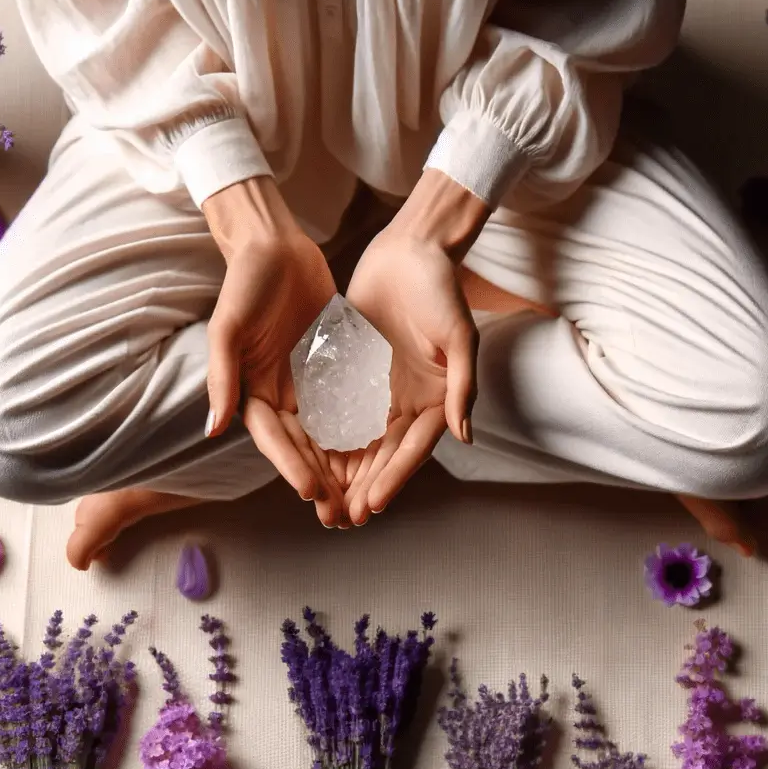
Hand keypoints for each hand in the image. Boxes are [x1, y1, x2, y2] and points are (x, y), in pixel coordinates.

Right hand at [202, 177, 350, 524]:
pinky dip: (364, 431)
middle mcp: (280, 396)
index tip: (313, 493)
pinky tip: (386, 453)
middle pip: (302, 449)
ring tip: (366, 499)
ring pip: (329, 436)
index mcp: (251, 392)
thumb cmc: (245, 282)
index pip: (274, 441)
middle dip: (322, 483)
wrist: (275, 245)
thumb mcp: (228, 327)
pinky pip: (350, 407)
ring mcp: (307, 385)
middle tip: (344, 517)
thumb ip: (222, 377)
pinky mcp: (332, 369)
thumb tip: (212, 429)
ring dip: (344, 469)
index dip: (292, 469)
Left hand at [341, 169, 491, 523]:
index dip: (394, 478)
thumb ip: (462, 385)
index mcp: (437, 400)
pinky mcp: (353, 374)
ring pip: (358, 442)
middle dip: (363, 488)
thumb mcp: (459, 335)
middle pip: (383, 455)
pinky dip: (323, 438)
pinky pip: (336, 411)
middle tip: (341, 519)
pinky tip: (304, 460)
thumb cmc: (441, 288)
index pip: (413, 449)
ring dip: (342, 474)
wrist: (410, 250)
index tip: (373, 504)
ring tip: (322, 503)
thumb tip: (464, 436)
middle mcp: (408, 402)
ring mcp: (379, 390)